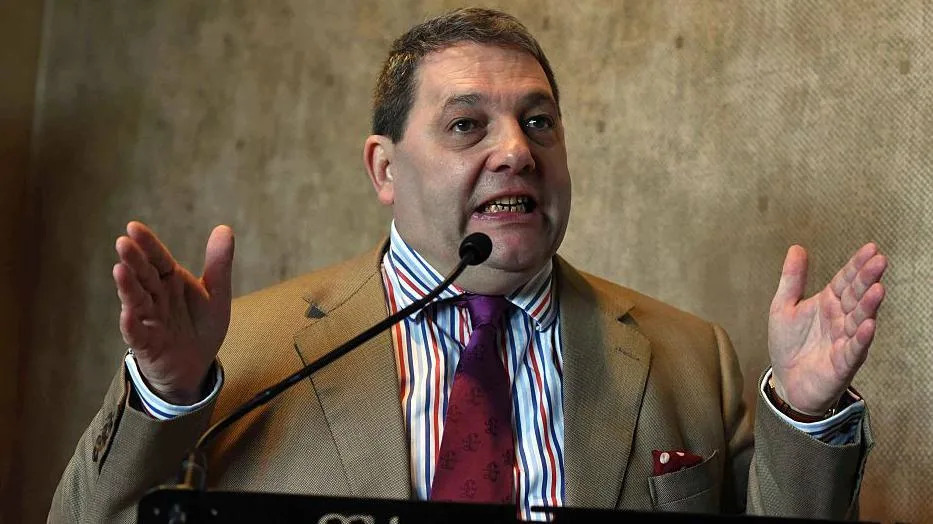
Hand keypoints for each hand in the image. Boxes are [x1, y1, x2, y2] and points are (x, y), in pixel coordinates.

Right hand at [113, 221, 234, 403]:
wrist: (195, 365)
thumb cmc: (201, 325)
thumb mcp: (216, 294)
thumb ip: (218, 264)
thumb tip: (224, 227)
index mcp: (171, 281)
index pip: (158, 258)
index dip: (148, 244)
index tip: (133, 226)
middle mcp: (156, 297)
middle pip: (144, 276)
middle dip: (134, 260)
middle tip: (122, 242)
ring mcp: (149, 320)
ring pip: (136, 301)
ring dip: (127, 287)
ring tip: (119, 270)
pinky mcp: (146, 344)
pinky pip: (137, 334)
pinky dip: (132, 325)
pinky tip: (128, 314)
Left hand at [768, 243, 886, 414]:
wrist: (786, 381)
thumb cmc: (789, 344)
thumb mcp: (783, 307)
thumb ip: (792, 279)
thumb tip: (797, 248)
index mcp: (828, 303)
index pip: (846, 280)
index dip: (857, 265)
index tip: (871, 248)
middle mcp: (841, 319)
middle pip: (857, 296)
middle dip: (868, 279)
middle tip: (880, 261)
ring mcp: (845, 340)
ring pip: (860, 320)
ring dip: (869, 305)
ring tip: (877, 289)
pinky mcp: (844, 363)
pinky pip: (854, 349)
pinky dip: (861, 338)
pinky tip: (868, 325)